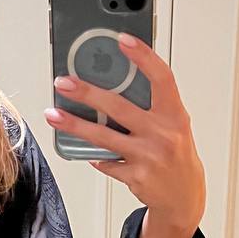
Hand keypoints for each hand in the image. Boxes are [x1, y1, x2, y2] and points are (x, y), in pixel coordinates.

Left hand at [44, 33, 205, 231]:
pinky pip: (106, 161)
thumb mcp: (174, 125)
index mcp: (175, 115)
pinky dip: (95, 155)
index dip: (144, 57)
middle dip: (87, 93)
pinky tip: (90, 152)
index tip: (123, 40)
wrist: (184, 197)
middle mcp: (163, 134)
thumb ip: (153, 107)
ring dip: (74, 125)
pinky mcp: (135, 176)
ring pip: (103, 136)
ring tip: (53, 114)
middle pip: (119, 107)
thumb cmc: (177, 155)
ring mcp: (148, 156)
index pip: (162, 78)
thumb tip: (114, 84)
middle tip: (64, 83)